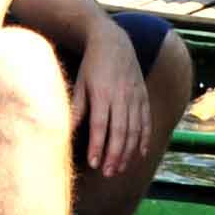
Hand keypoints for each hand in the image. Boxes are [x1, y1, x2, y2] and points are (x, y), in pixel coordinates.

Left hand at [76, 40, 151, 178]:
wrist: (114, 41)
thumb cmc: (92, 65)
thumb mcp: (80, 83)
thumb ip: (77, 108)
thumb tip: (68, 131)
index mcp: (102, 93)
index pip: (101, 125)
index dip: (98, 145)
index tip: (94, 163)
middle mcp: (121, 96)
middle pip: (120, 131)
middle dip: (114, 154)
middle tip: (108, 173)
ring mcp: (135, 96)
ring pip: (134, 129)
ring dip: (128, 152)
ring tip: (120, 169)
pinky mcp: (143, 96)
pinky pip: (146, 121)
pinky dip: (144, 139)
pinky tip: (140, 154)